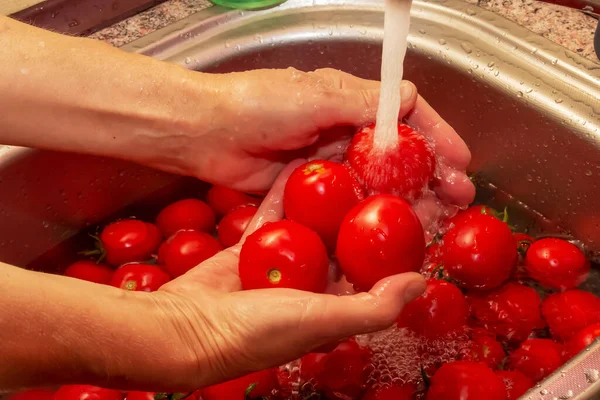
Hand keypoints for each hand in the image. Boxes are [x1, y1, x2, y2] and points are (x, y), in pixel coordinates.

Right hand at [150, 160, 426, 389]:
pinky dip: (289, 190)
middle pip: (348, 236)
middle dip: (368, 206)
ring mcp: (283, 259)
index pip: (379, 265)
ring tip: (349, 158)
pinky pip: (278, 209)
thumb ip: (372, 306)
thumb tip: (419, 282)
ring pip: (314, 218)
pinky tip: (303, 165)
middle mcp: (313, 279)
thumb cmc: (255, 333)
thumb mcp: (321, 320)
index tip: (418, 203)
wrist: (187, 327)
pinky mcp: (255, 242)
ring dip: (330, 193)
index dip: (400, 238)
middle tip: (386, 170)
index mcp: (336, 301)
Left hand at [178, 67, 473, 206]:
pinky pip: (348, 201)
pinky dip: (370, 212)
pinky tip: (388, 227)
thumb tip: (409, 97)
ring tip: (434, 217)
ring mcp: (326, 161)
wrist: (206, 133)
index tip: (461, 160)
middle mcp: (342, 129)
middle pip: (397, 155)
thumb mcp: (315, 97)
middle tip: (458, 197)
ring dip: (406, 197)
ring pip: (376, 181)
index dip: (436, 137)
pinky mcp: (309, 187)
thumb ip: (362, 102)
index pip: (405, 117)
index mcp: (348, 101)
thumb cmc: (256, 104)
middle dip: (430, 174)